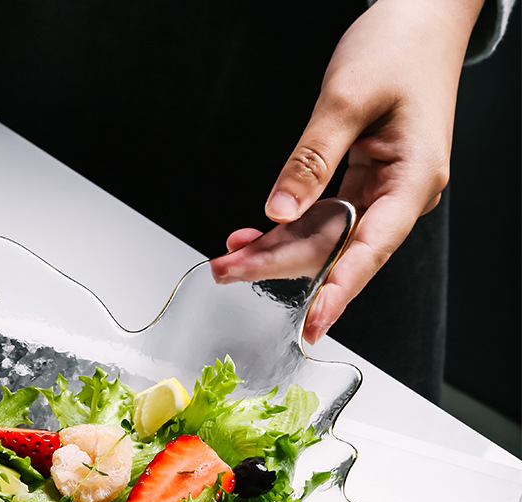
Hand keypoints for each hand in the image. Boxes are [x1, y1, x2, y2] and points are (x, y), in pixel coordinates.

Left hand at [212, 0, 484, 343]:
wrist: (421, 19)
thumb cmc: (399, 48)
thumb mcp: (348, 98)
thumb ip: (312, 160)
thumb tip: (278, 212)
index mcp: (413, 181)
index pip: (370, 251)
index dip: (338, 292)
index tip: (312, 325)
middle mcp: (398, 197)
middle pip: (333, 250)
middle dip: (277, 264)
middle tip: (227, 270)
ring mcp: (379, 194)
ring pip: (322, 239)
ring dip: (273, 250)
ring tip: (228, 257)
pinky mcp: (360, 185)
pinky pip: (320, 218)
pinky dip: (284, 227)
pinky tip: (252, 235)